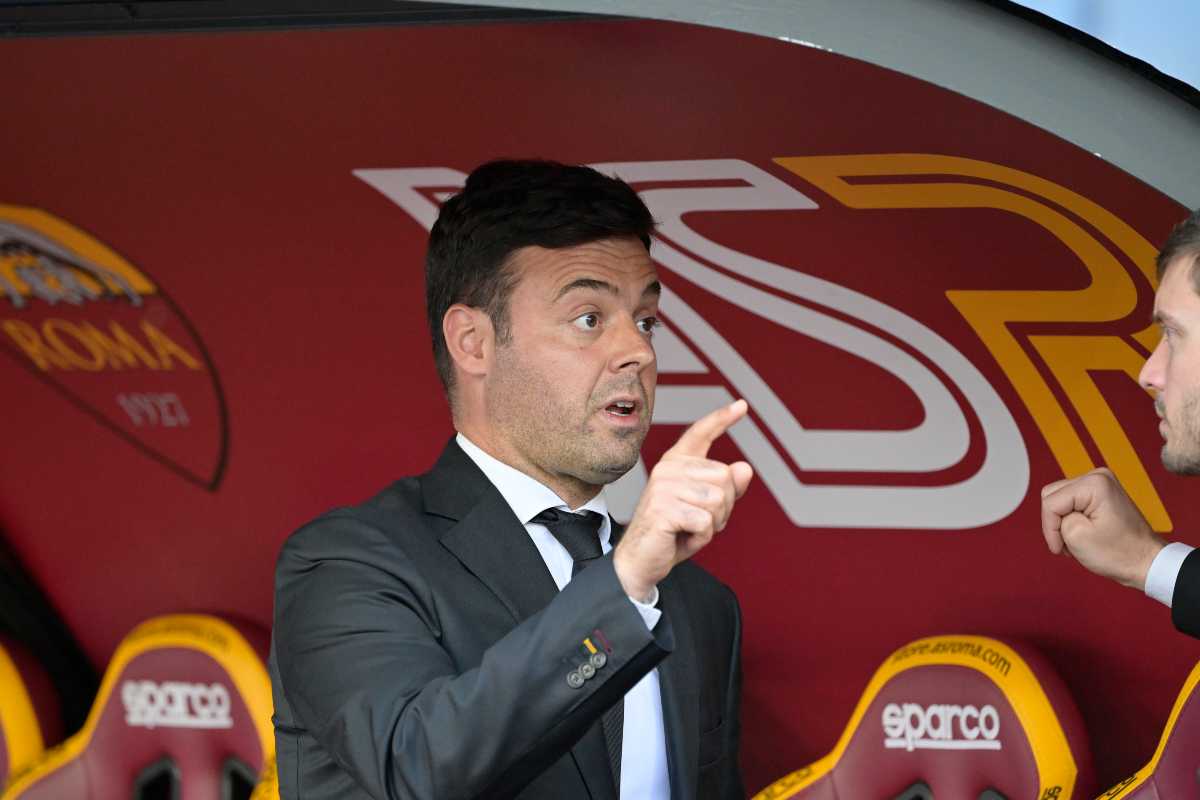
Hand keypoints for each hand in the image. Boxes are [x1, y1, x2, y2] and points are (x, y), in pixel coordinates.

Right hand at [613, 399, 753, 601]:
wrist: (642, 560)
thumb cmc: (673, 533)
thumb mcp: (707, 510)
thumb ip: (726, 489)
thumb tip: (744, 468)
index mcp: (677, 463)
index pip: (701, 433)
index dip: (722, 418)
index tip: (742, 405)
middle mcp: (669, 469)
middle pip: (725, 477)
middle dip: (723, 507)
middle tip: (698, 521)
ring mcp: (664, 486)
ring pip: (718, 500)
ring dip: (712, 524)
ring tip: (688, 529)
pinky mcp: (663, 508)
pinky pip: (705, 522)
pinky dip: (701, 537)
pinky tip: (682, 537)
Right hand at [1040, 467, 1164, 588]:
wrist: (1146, 561)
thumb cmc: (1120, 553)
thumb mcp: (1075, 536)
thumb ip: (1056, 517)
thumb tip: (1055, 512)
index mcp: (1094, 484)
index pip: (1051, 502)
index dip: (1050, 527)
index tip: (1059, 547)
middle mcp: (1098, 476)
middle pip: (1053, 496)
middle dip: (1056, 523)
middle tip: (1066, 544)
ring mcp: (1100, 483)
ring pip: (1060, 499)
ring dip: (1063, 522)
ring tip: (1076, 540)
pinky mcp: (1100, 493)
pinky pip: (1071, 502)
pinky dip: (1072, 520)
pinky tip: (1082, 533)